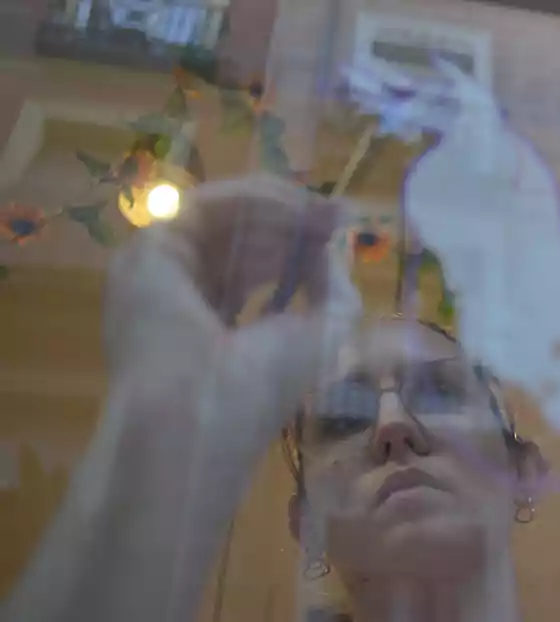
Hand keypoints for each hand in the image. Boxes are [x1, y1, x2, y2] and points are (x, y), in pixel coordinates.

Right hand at [104, 175, 361, 472]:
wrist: (201, 410)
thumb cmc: (262, 386)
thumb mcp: (323, 334)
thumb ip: (335, 289)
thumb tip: (328, 245)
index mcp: (213, 325)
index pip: (252, 267)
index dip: (297, 243)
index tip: (337, 226)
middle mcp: (182, 296)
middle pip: (239, 237)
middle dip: (292, 221)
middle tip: (334, 213)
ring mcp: (162, 271)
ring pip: (225, 218)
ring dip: (279, 209)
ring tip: (320, 214)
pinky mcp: (150, 247)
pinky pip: (207, 206)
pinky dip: (254, 201)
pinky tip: (294, 210)